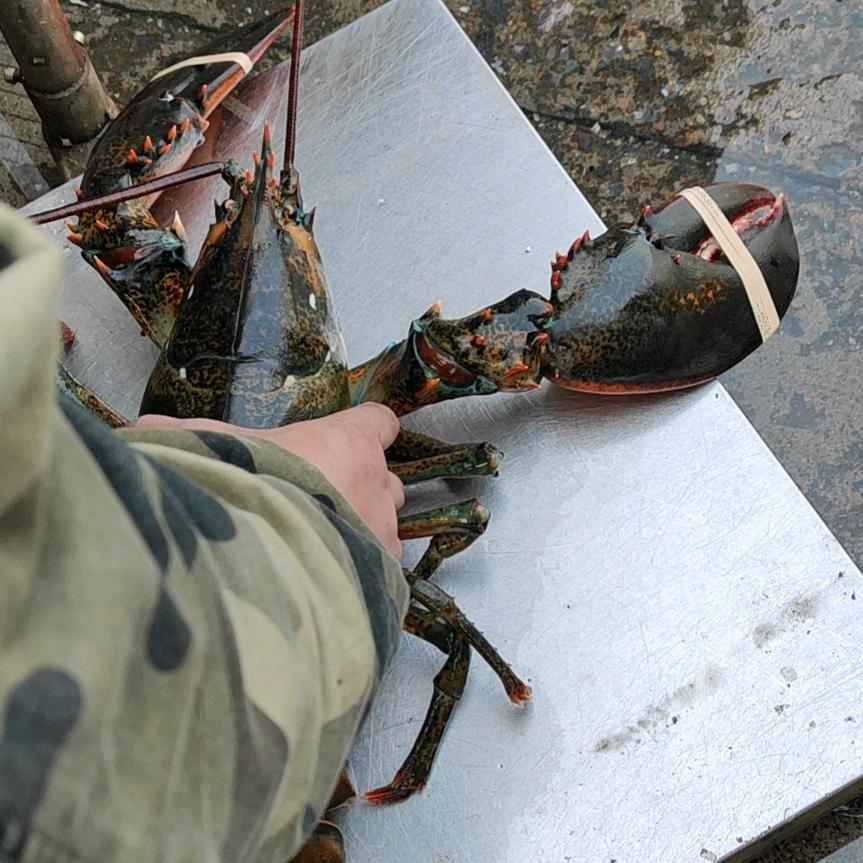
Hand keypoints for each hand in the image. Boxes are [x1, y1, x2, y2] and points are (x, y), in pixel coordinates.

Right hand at [133, 404, 404, 558]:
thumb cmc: (238, 495)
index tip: (353, 437)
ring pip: (388, 527)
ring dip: (364, 534)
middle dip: (362, 488)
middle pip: (386, 480)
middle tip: (323, 504)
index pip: (378, 421)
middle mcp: (376, 485)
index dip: (367, 429)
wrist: (258, 569)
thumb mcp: (204, 453)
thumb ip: (180, 438)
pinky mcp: (382, 579)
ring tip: (320, 552)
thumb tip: (140, 431)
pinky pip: (384, 573)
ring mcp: (383, 534)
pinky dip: (361, 577)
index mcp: (346, 442)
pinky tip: (325, 586)